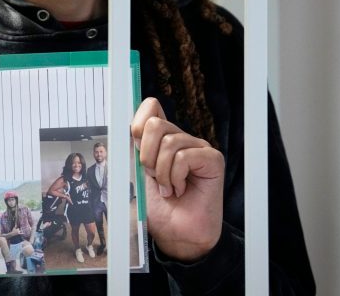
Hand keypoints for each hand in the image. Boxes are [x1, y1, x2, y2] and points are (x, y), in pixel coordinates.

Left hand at [131, 97, 223, 261]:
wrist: (176, 234)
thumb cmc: (160, 207)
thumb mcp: (138, 173)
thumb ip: (135, 148)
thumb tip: (127, 127)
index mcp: (162, 139)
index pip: (151, 107)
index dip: (138, 124)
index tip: (135, 148)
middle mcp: (182, 139)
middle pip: (155, 124)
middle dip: (147, 156)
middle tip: (153, 177)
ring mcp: (199, 147)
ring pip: (169, 142)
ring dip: (162, 172)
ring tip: (168, 188)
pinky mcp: (212, 160)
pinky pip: (184, 157)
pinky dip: (175, 177)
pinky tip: (180, 189)